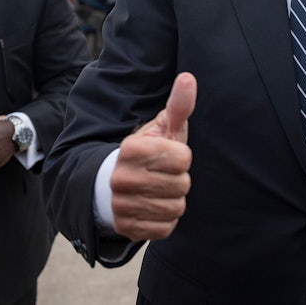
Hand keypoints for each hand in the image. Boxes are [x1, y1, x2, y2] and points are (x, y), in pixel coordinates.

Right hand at [110, 72, 196, 241]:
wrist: (117, 185)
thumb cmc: (150, 152)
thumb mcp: (163, 127)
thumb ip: (179, 105)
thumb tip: (188, 78)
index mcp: (131, 148)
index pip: (184, 158)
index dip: (182, 157)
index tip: (167, 155)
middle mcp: (122, 178)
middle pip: (182, 184)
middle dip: (179, 179)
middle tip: (163, 175)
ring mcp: (121, 205)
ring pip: (175, 207)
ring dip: (173, 200)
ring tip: (159, 190)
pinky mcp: (126, 228)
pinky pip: (166, 228)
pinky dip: (165, 219)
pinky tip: (153, 207)